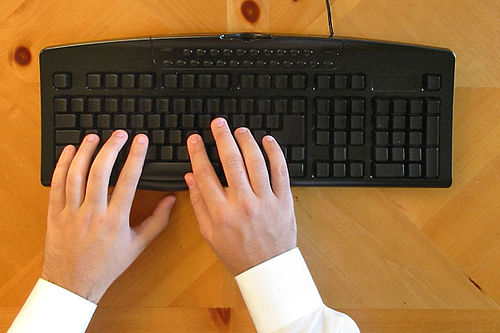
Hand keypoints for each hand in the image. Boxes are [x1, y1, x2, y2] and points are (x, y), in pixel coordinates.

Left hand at [41, 130, 175, 302]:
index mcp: (115, 220)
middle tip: (119, 134)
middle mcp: (92, 213)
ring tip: (94, 137)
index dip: (135, 157)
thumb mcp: (137, 246)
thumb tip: (170, 200)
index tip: (140, 141)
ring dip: (85, 152)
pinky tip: (69, 152)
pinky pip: (57, 184)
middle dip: (111, 148)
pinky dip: (62, 165)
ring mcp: (71, 213)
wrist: (74, 283)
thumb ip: (157, 221)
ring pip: (76, 174)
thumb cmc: (106, 265)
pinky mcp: (55, 214)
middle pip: (100, 172)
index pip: (127, 180)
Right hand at [184, 118, 296, 274]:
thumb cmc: (237, 252)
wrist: (266, 268)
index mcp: (221, 213)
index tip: (194, 140)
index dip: (198, 153)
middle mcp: (243, 204)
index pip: (205, 174)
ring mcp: (265, 201)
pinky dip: (275, 153)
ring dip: (246, 141)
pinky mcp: (283, 201)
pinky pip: (280, 171)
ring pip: (255, 162)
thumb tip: (190, 177)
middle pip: (231, 161)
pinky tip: (267, 141)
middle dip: (222, 138)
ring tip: (240, 131)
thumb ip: (199, 204)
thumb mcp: (209, 233)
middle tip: (218, 124)